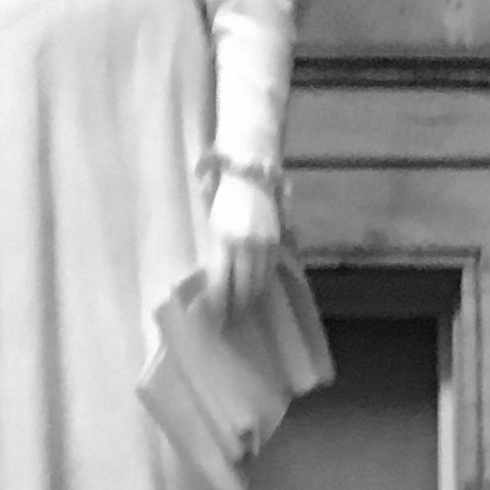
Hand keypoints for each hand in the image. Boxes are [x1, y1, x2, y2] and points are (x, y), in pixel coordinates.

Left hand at [205, 162, 284, 312]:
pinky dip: (262, 282)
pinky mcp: (277, 242)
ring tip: (243, 308)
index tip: (214, 317)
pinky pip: (270, 270)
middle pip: (244, 288)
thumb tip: (216, 277)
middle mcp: (247, 247)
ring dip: (251, 297)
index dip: (219, 304)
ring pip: (260, 281)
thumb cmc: (224, 193)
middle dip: (237, 306)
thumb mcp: (213, 220)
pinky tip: (256, 288)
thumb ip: (217, 248)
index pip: (222, 284)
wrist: (250, 170)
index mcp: (225, 241)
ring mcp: (265, 246)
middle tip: (229, 319)